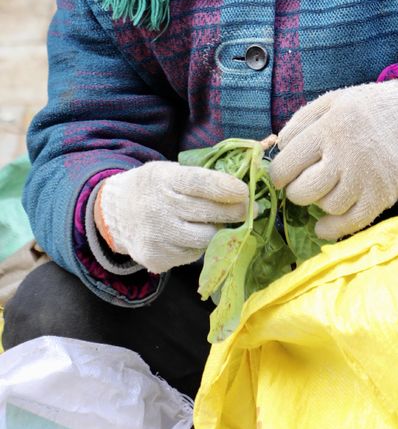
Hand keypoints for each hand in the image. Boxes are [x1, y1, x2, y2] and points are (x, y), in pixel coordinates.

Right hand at [95, 161, 248, 273]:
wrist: (116, 213)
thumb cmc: (154, 187)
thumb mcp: (170, 170)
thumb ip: (200, 176)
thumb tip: (241, 181)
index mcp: (164, 180)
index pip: (199, 183)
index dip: (226, 187)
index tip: (245, 190)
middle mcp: (159, 209)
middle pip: (208, 213)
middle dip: (236, 211)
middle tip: (251, 207)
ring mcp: (158, 236)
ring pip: (206, 238)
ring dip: (221, 230)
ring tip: (225, 221)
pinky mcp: (158, 258)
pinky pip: (193, 254)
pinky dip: (201, 244)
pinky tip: (196, 234)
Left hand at [270, 80, 397, 241]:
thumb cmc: (358, 110)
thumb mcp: (326, 103)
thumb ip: (297, 124)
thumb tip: (279, 153)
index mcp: (329, 129)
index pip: (287, 165)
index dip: (278, 174)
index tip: (282, 175)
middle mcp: (347, 155)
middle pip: (305, 192)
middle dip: (297, 191)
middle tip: (303, 182)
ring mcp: (367, 178)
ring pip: (328, 207)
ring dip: (320, 202)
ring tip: (327, 187)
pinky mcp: (383, 196)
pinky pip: (352, 224)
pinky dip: (333, 228)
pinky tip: (323, 225)